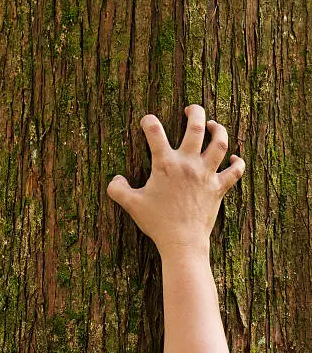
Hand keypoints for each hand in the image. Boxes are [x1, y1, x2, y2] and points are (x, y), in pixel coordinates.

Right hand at [106, 104, 245, 255]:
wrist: (182, 243)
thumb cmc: (157, 223)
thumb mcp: (131, 204)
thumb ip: (117, 189)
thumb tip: (116, 179)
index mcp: (165, 164)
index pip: (155, 132)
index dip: (149, 121)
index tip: (148, 121)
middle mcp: (188, 164)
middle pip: (196, 127)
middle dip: (195, 111)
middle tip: (190, 109)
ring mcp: (206, 175)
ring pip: (220, 142)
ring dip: (218, 129)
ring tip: (213, 125)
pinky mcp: (219, 188)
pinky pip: (235, 171)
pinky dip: (237, 162)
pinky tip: (233, 158)